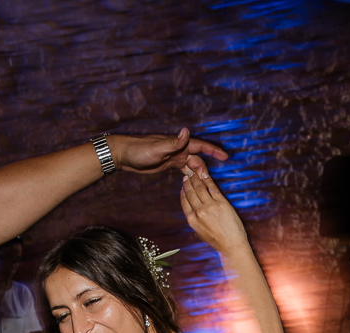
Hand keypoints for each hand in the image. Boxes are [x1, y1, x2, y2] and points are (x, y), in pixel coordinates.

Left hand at [112, 128, 228, 174]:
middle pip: (198, 158)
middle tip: (211, 181)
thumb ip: (173, 142)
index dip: (213, 150)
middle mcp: (179, 149)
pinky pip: (183, 170)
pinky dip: (189, 175)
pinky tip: (193, 182)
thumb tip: (186, 131)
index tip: (225, 156)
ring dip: (198, 173)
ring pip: (192, 165)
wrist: (125, 155)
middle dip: (206, 168)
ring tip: (205, 184)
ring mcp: (174, 157)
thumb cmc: (139, 150)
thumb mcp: (157, 147)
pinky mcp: (168, 164)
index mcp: (178, 143)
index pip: (200, 146)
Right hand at [179, 166, 247, 253]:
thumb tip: (191, 209)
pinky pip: (212, 188)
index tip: (183, 186)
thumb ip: (194, 220)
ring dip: (196, 179)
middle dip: (188, 183)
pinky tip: (204, 175)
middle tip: (187, 176)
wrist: (231, 244)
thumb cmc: (216, 240)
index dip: (183, 192)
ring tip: (194, 174)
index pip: (184, 201)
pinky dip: (207, 180)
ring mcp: (210, 206)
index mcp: (192, 220)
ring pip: (200, 188)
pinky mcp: (221, 202)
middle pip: (191, 193)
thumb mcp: (199, 232)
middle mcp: (199, 211)